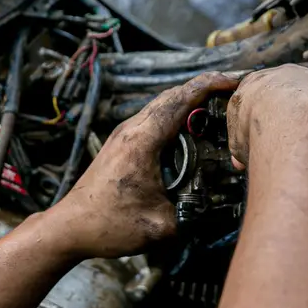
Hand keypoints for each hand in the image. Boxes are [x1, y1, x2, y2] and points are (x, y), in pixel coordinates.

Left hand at [52, 72, 239, 258]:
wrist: (70, 227)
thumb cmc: (108, 225)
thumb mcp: (162, 226)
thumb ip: (196, 215)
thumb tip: (222, 209)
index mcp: (142, 141)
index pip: (181, 99)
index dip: (212, 85)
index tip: (236, 80)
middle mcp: (132, 129)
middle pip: (174, 95)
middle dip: (207, 88)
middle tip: (236, 93)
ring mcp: (125, 134)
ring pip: (164, 105)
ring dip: (191, 101)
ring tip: (220, 107)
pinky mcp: (123, 143)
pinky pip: (155, 118)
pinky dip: (178, 115)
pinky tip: (193, 129)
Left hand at [226, 56, 307, 167]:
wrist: (296, 122)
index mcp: (280, 74)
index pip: (282, 86)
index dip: (293, 102)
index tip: (301, 115)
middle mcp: (255, 89)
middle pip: (261, 104)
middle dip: (272, 119)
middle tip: (288, 135)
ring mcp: (242, 114)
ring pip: (247, 125)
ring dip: (256, 138)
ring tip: (273, 152)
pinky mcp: (236, 139)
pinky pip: (239, 149)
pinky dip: (247, 156)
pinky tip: (256, 165)